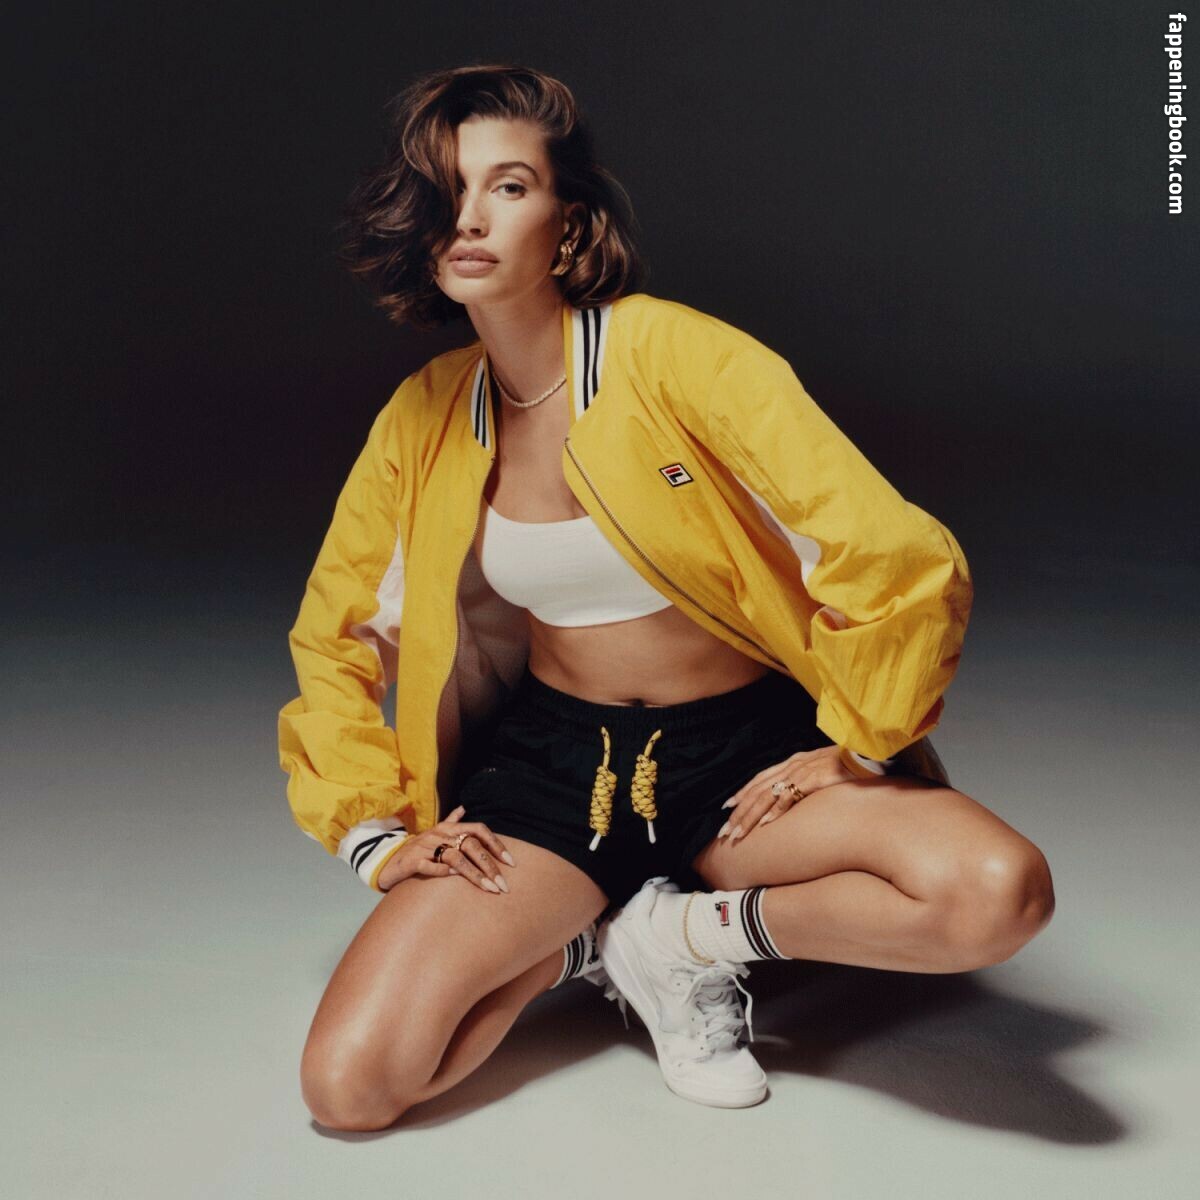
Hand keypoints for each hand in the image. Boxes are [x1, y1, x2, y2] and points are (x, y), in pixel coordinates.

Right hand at [377, 805, 515, 892]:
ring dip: (474, 874)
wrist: (387, 860)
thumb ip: (452, 821)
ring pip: (454, 857)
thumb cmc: (418, 849)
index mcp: (447, 828)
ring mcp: (424, 847)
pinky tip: (454, 879)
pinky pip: (429, 865)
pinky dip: (442, 872)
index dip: (496, 844)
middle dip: (489, 866)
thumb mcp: (435, 833)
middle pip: (470, 845)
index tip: (511, 863)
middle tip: (502, 885)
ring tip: (488, 888)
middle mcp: (438, 834)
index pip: (478, 830)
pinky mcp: (411, 861)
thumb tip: (463, 808)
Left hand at [717, 745, 856, 847]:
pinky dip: (776, 810)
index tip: (727, 809)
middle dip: (739, 813)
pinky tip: (765, 824)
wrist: (868, 753)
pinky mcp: (814, 778)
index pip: (759, 779)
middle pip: (757, 790)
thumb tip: (793, 797)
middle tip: (725, 832)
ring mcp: (802, 771)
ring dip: (750, 817)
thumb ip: (806, 781)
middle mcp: (792, 765)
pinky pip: (790, 796)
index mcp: (792, 762)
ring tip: (738, 834)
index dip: (742, 794)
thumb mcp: (821, 771)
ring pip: (767, 795)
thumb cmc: (847, 765)